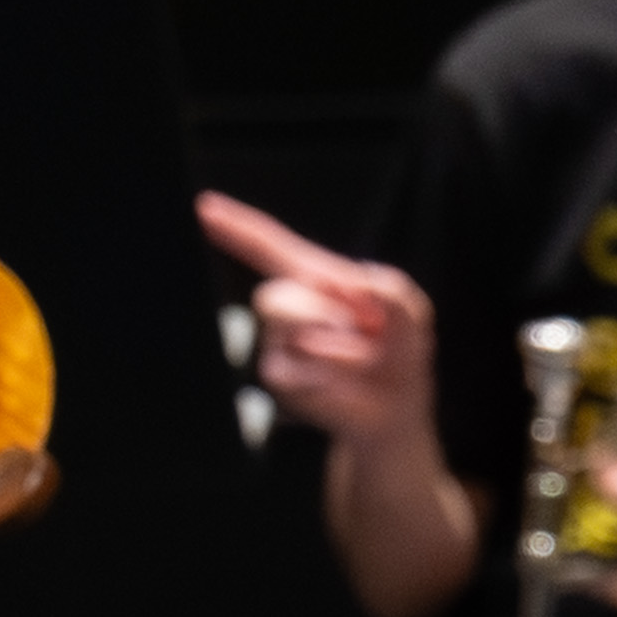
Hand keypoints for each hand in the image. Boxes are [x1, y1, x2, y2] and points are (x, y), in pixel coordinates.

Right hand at [204, 193, 443, 465]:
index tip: (205, 207)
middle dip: (318, 318)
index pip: (270, 246)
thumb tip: (357, 285)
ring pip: (289, 336)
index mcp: (317, 278)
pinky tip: (343, 381)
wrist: (395, 408)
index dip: (236, 226)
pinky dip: (328, 376)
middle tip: (363, 334)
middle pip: (271, 299)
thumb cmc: (398, 353)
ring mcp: (280, 343)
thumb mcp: (412, 313)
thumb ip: (392, 290)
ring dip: (337, 349)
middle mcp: (291, 307)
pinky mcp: (280, 377)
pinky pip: (293, 371)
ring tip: (359, 359)